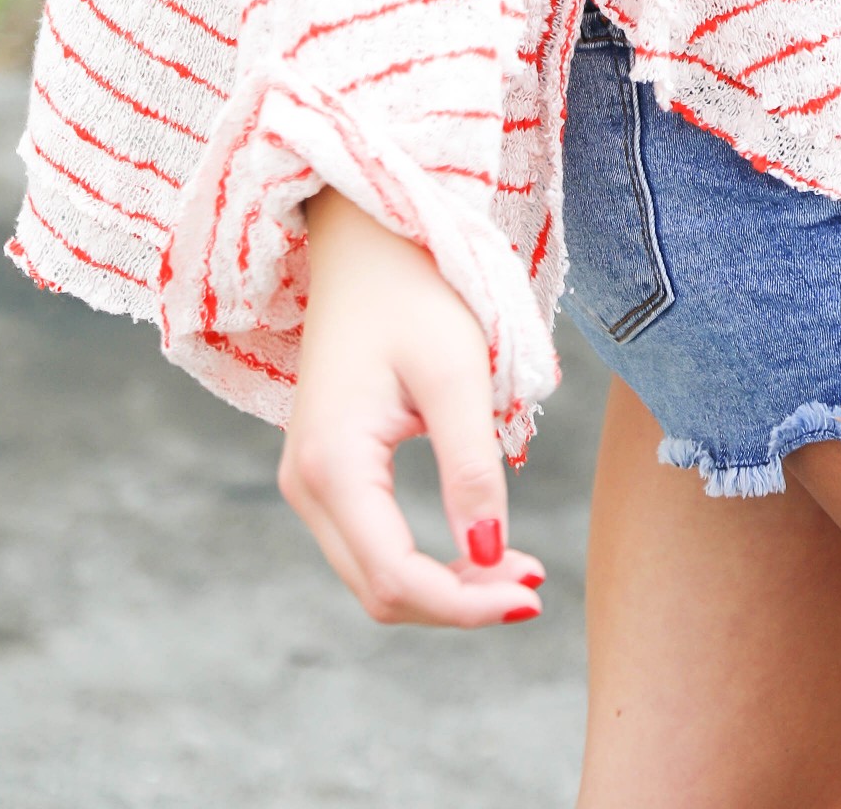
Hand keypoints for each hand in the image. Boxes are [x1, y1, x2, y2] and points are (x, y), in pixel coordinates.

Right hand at [278, 186, 546, 626]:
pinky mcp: (323, 470)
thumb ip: (471, 468)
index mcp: (331, 463)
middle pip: (380, 590)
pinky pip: (369, 544)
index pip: (397, 577)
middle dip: (460, 602)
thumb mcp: (456, 373)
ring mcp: (306, 481)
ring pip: (373, 574)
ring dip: (444, 587)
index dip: (466, 604)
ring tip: (517, 569)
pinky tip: (475, 548)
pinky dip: (423, 560)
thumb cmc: (416, 288)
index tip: (536, 595)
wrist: (365, 236)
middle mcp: (304, 485)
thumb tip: (489, 559)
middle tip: (536, 582)